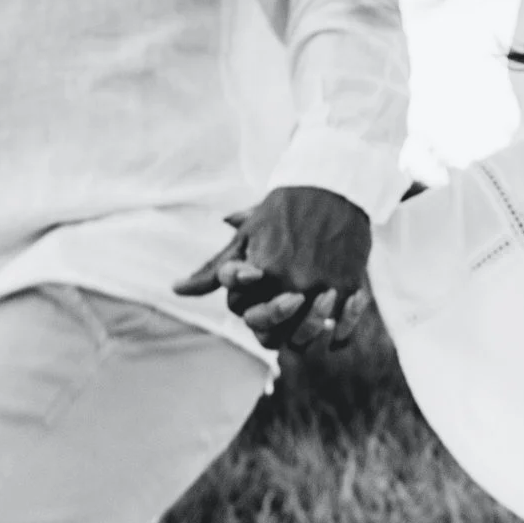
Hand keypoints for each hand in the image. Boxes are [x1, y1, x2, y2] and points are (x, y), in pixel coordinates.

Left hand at [173, 184, 371, 350]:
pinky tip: (333, 319)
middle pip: (273, 334)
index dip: (250, 311)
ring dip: (305, 332)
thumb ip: (214, 271)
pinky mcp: (348, 285)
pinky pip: (340, 329)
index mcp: (259, 272)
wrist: (332, 186)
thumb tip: (176, 290)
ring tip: (309, 312)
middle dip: (274, 326)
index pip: (245, 316)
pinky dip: (337, 331)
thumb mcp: (245, 238)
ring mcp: (320, 287)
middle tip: (286, 306)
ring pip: (307, 336)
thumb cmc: (282, 211)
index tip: (262, 288)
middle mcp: (288, 284)